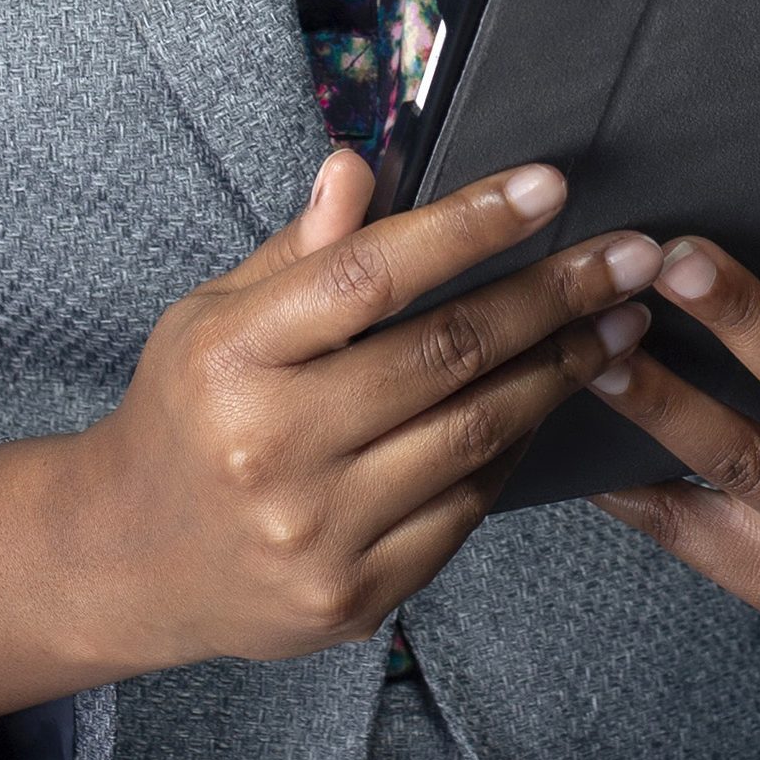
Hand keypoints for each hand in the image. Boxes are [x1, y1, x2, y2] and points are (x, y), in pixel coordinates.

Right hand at [0, 150, 661, 723]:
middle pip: (443, 353)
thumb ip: (299, 246)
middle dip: (551, 295)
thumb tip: (358, 163)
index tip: (547, 185)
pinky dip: (518, 446)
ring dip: (559, 368)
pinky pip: (466, 509)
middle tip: (628, 254)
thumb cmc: (188, 407)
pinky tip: (553, 397)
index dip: (468, 224)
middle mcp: (272, 444)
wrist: (132, 558)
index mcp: (232, 353)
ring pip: (473, 433)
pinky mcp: (354, 596)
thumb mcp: (214, 309)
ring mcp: (317, 530)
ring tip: (618, 320)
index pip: (370, 275)